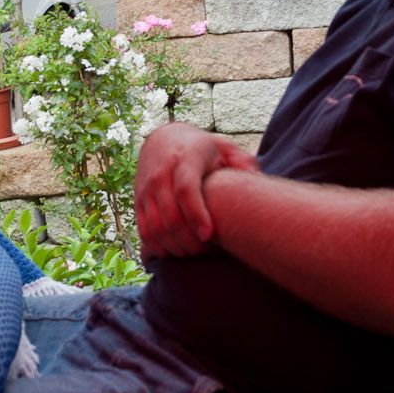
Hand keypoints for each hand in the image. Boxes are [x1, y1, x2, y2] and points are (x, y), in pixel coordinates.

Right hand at [135, 123, 252, 257]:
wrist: (163, 140)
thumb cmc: (202, 149)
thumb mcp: (224, 147)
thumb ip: (243, 162)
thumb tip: (255, 181)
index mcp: (185, 159)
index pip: (185, 190)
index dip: (196, 215)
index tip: (210, 235)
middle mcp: (161, 175)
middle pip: (170, 216)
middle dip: (190, 241)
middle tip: (209, 251)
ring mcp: (146, 190)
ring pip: (156, 229)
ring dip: (176, 248)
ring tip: (196, 252)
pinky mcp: (138, 203)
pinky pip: (145, 233)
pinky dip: (160, 248)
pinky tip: (178, 251)